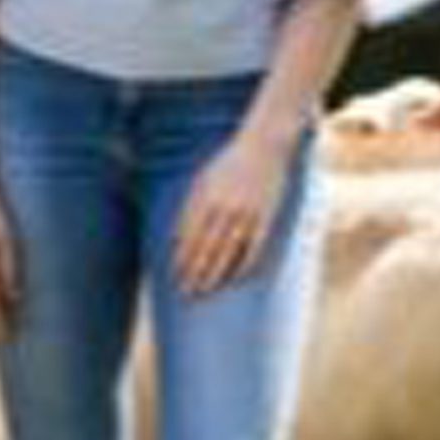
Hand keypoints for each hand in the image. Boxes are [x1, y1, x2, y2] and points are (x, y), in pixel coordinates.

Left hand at [173, 130, 293, 296]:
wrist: (263, 146)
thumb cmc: (227, 163)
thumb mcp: (201, 180)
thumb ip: (187, 209)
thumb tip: (173, 240)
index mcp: (205, 197)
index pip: (189, 236)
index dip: (181, 258)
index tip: (174, 276)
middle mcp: (225, 208)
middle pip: (206, 248)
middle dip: (193, 273)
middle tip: (184, 293)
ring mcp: (246, 214)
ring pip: (227, 252)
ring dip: (214, 275)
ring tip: (203, 291)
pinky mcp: (266, 219)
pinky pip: (254, 249)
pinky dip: (243, 266)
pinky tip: (233, 280)